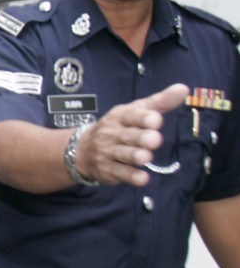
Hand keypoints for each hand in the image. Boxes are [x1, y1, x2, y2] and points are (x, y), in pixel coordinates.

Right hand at [74, 83, 188, 186]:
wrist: (83, 150)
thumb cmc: (118, 127)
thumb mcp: (135, 111)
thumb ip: (159, 102)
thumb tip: (183, 88)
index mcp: (120, 116)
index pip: (132, 115)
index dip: (143, 118)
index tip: (157, 119)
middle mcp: (112, 133)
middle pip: (128, 135)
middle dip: (141, 138)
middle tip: (154, 139)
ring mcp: (108, 152)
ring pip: (123, 154)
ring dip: (135, 156)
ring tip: (147, 158)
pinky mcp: (108, 170)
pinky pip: (121, 173)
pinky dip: (131, 176)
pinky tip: (143, 178)